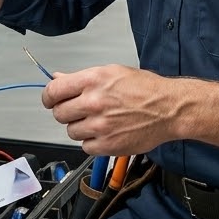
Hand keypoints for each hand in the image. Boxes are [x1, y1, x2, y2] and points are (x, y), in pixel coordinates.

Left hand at [41, 65, 174, 155]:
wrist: (169, 109)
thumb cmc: (145, 89)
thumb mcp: (112, 72)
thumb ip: (82, 78)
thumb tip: (58, 78)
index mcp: (93, 80)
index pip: (53, 90)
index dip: (48, 96)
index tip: (51, 100)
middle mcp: (94, 102)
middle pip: (59, 113)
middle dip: (66, 112)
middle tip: (79, 110)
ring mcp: (100, 125)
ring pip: (71, 131)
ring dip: (80, 127)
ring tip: (98, 121)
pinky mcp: (108, 145)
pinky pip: (85, 147)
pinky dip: (92, 142)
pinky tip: (105, 133)